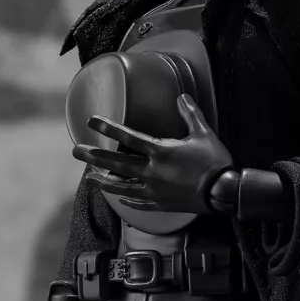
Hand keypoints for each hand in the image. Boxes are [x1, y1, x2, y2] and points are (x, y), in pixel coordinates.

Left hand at [72, 93, 234, 213]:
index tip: (92, 122)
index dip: (109, 128)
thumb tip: (182, 97)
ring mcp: (155, 190)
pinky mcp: (161, 203)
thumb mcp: (203, 133)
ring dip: (104, 181)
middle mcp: (153, 171)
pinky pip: (138, 202)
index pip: (129, 137)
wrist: (222, 191)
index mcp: (161, 151)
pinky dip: (127, 198)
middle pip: (117, 163)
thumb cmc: (214, 161)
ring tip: (89, 177)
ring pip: (122, 185)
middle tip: (76, 151)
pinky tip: (120, 197)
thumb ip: (190, 113)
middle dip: (94, 156)